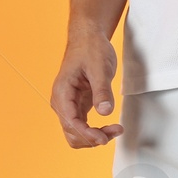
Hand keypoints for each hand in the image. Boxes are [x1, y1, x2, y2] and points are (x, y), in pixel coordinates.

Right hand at [51, 28, 122, 147]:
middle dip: (92, 138)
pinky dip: (95, 132)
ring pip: (77, 134)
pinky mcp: (77, 107)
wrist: (87, 39)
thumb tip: (105, 111)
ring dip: (94, 138)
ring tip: (115, 130)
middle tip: (115, 130)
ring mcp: (68, 106)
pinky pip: (83, 127)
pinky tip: (110, 128)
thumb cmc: (91, 48)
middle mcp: (61, 103)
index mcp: (62, 92)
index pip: (70, 122)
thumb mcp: (100, 67)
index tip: (104, 138)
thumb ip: (102, 90)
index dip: (86, 134)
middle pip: (72, 133)